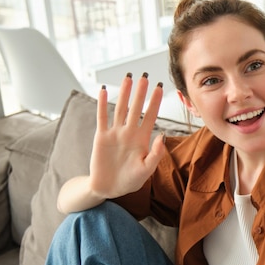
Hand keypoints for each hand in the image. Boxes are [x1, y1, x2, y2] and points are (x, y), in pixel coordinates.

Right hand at [89, 73, 165, 198]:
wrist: (108, 188)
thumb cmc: (130, 180)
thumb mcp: (146, 170)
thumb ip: (155, 154)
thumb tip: (162, 136)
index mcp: (142, 139)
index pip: (150, 115)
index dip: (154, 101)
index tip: (160, 87)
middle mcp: (129, 132)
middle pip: (136, 108)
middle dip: (141, 92)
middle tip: (145, 75)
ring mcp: (115, 133)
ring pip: (120, 108)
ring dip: (124, 93)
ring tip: (128, 77)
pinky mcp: (101, 136)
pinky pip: (102, 117)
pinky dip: (103, 104)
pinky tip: (105, 91)